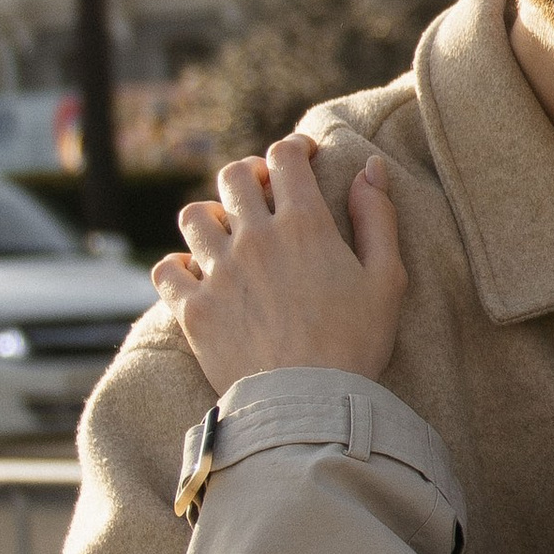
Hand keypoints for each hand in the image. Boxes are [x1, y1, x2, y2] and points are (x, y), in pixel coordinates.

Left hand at [150, 136, 405, 397]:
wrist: (309, 404)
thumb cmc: (357, 344)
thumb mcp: (387, 278)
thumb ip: (377, 217)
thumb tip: (370, 168)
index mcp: (304, 224)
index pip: (284, 157)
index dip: (292, 149)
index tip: (300, 157)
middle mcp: (255, 238)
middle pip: (233, 176)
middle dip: (248, 175)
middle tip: (261, 193)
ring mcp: (219, 272)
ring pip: (194, 216)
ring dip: (210, 218)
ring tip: (225, 234)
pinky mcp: (193, 308)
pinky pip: (166, 268)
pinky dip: (177, 267)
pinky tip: (196, 276)